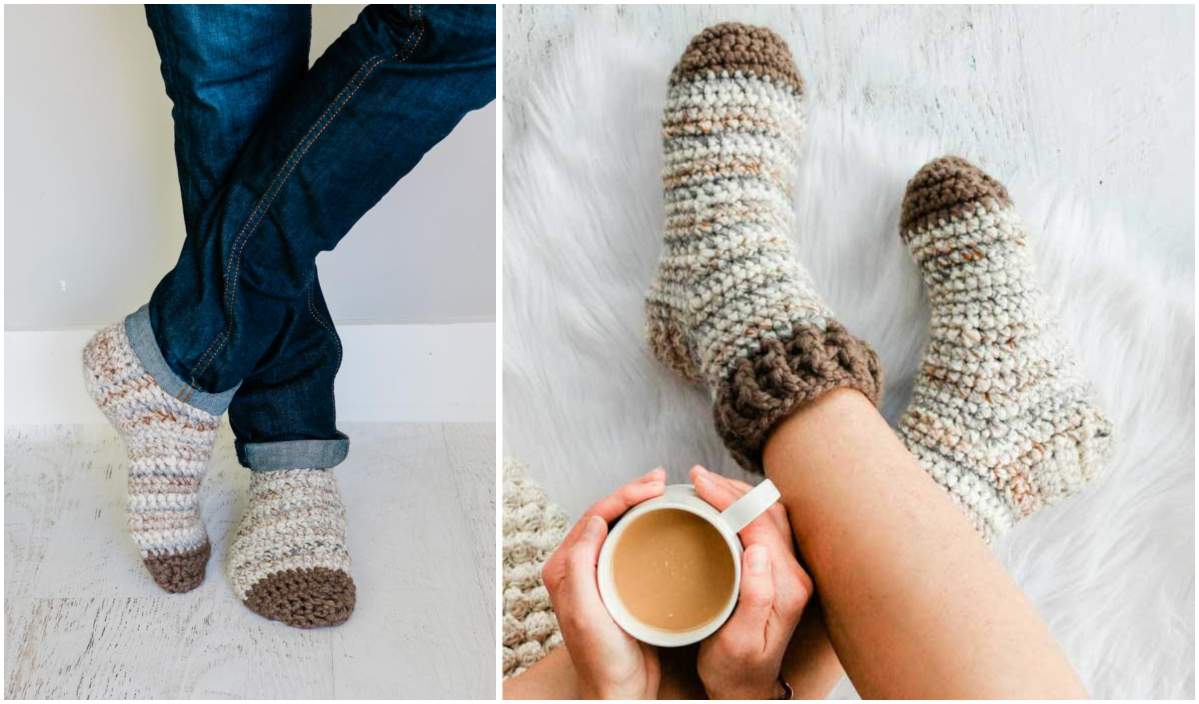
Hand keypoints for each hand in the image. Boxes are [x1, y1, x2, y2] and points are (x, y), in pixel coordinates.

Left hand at [541, 468, 665, 698]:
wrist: (621, 691)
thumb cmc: (603, 660)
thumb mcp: (586, 612)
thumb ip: (581, 565)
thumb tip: (595, 522)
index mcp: (564, 568)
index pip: (593, 517)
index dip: (623, 495)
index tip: (652, 486)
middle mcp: (578, 567)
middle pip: (606, 516)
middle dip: (633, 492)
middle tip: (661, 480)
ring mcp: (599, 574)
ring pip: (620, 526)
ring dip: (640, 505)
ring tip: (664, 490)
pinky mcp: (618, 584)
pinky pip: (632, 545)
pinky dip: (648, 526)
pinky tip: (665, 521)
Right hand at [692, 466, 812, 699]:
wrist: (746, 689)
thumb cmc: (735, 670)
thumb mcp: (738, 641)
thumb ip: (755, 596)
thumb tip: (756, 549)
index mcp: (787, 588)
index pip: (760, 524)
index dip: (729, 497)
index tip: (698, 482)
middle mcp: (795, 575)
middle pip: (768, 511)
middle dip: (732, 488)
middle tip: (696, 476)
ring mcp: (790, 571)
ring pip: (770, 513)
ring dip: (739, 493)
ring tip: (706, 483)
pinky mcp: (780, 571)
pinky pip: (766, 525)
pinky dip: (743, 506)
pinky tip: (722, 503)